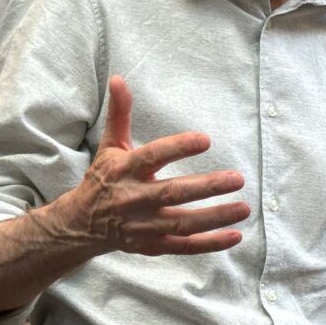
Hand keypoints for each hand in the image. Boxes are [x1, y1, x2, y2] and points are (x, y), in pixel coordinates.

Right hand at [65, 75, 249, 255]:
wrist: (81, 223)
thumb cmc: (104, 178)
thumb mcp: (109, 145)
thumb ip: (120, 113)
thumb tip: (119, 78)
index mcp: (124, 170)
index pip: (153, 157)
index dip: (178, 148)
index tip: (206, 140)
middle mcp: (133, 199)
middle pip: (173, 193)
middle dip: (207, 187)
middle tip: (238, 178)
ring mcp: (143, 226)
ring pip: (182, 223)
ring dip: (215, 217)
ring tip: (244, 208)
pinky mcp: (152, 245)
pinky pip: (184, 246)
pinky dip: (210, 243)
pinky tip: (235, 235)